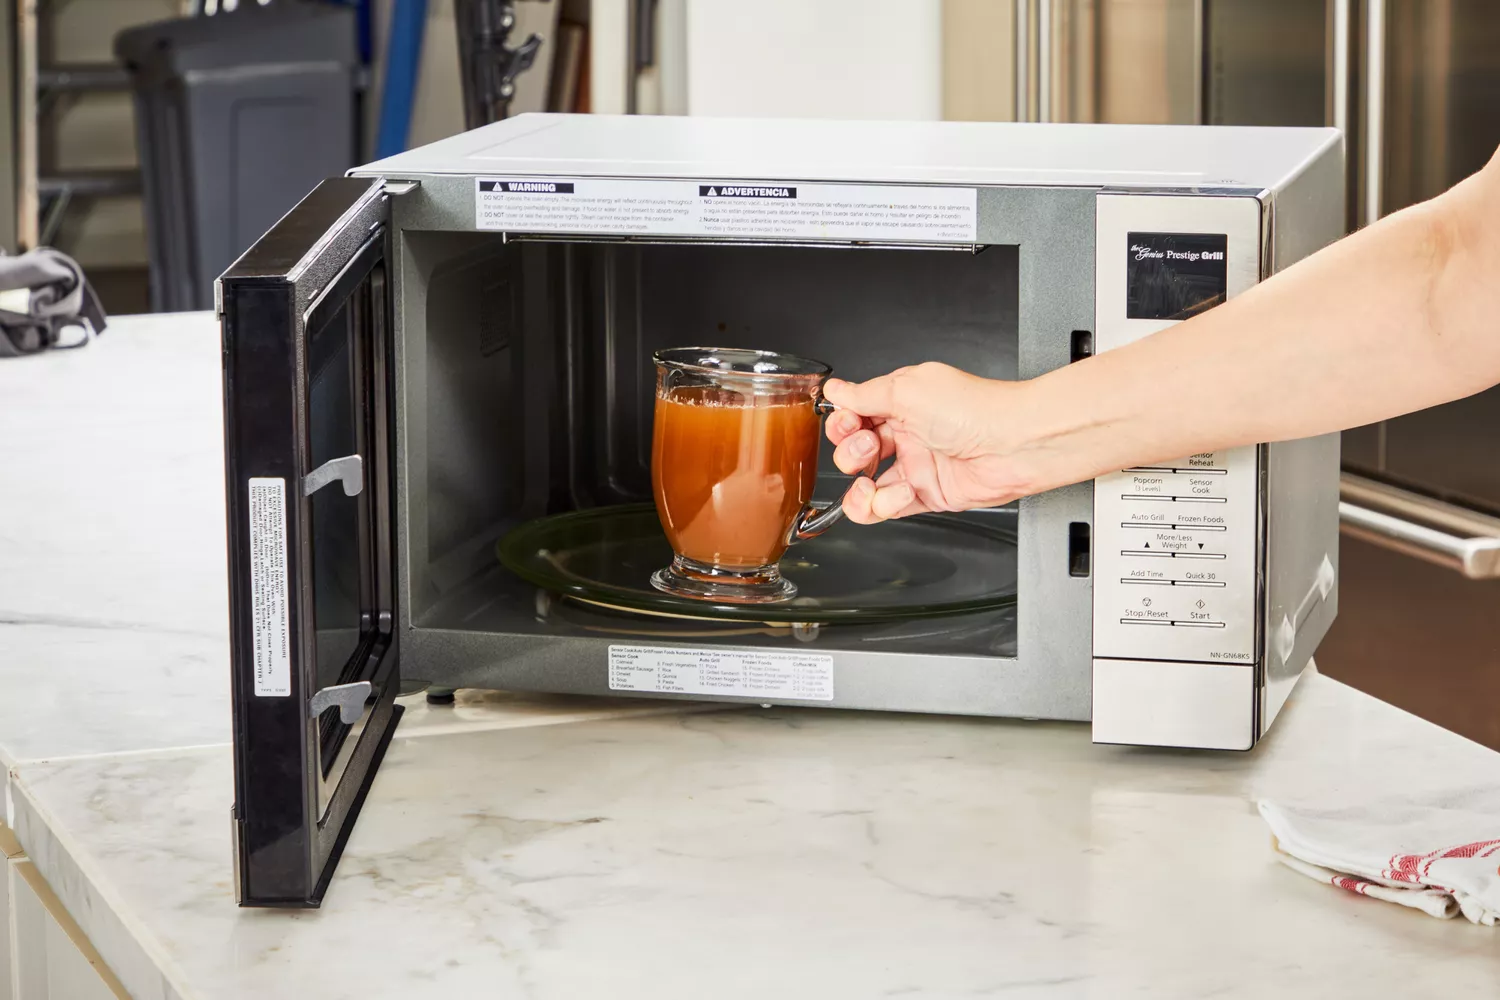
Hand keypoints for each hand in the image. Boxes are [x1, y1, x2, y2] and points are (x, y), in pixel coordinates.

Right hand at [824, 362, 1034, 523]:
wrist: (1014, 444)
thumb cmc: (973, 409)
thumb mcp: (906, 389)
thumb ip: (864, 394)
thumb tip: (835, 390)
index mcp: (901, 402)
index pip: (855, 414)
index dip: (843, 423)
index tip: (847, 424)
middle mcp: (907, 432)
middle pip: (855, 450)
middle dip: (849, 452)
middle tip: (866, 447)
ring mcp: (916, 465)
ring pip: (866, 485)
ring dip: (859, 488)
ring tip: (868, 481)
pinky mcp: (927, 494)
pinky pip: (889, 508)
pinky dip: (885, 505)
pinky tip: (900, 491)